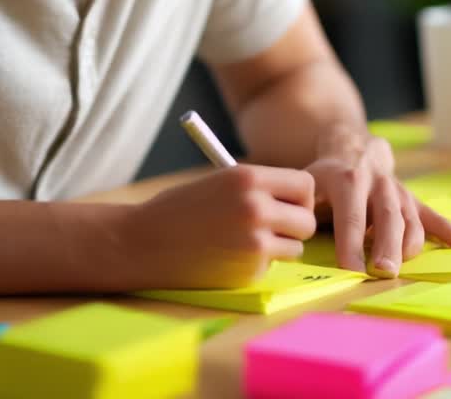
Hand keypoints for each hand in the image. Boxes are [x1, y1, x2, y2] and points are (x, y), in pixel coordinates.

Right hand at [119, 164, 315, 288]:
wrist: (142, 242)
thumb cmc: (178, 210)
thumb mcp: (221, 183)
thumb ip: (259, 189)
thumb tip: (298, 201)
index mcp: (248, 177)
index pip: (304, 184)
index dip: (299, 198)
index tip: (288, 205)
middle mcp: (256, 207)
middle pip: (308, 220)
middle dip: (295, 226)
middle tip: (274, 229)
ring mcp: (255, 242)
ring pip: (296, 247)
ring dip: (280, 248)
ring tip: (246, 242)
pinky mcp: (249, 271)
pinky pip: (271, 267)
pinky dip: (258, 266)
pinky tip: (227, 258)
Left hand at [306, 124, 450, 277]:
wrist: (353, 148)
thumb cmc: (325, 177)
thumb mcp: (307, 182)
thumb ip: (303, 205)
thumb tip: (296, 228)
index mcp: (348, 180)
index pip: (351, 216)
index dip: (351, 244)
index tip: (350, 270)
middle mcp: (379, 184)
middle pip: (387, 217)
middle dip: (386, 245)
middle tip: (383, 271)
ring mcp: (400, 192)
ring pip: (411, 219)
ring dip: (410, 244)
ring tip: (402, 267)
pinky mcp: (414, 200)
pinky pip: (433, 216)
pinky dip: (450, 230)